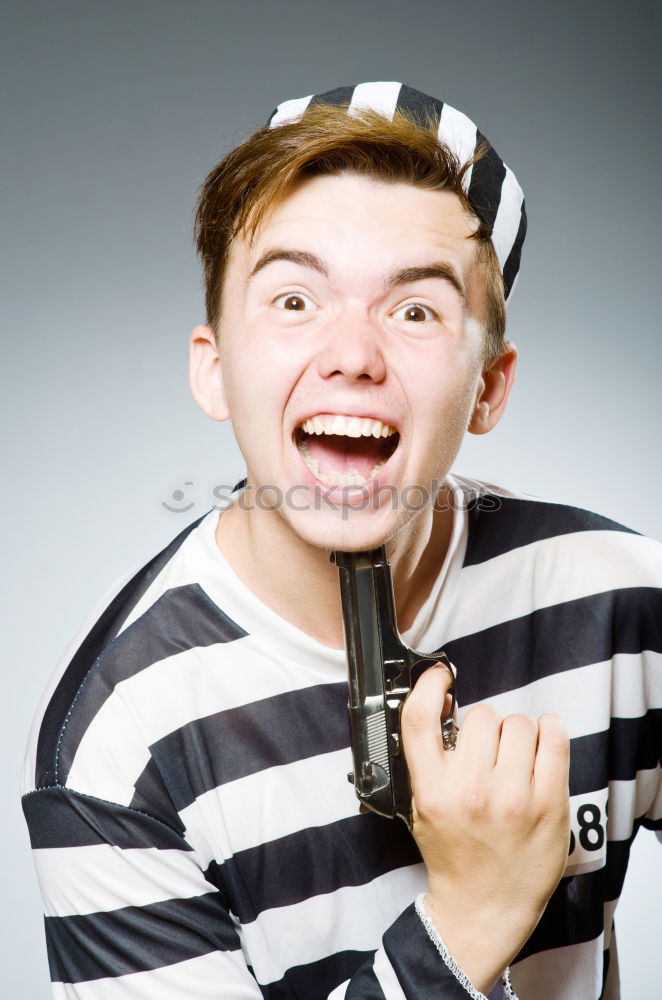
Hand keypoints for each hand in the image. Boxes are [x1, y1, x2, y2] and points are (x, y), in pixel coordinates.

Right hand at [401, 664, 569, 993]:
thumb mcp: (422, 806)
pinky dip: (549, 732)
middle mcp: (471, 792)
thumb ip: (428, 761)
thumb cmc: (454, 855)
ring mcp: (513, 798)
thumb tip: (442, 705)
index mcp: (433, 791)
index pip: (420, 719)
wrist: (484, 907)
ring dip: (515, 732)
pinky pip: (554, 741)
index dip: (430, 686)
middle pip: (481, 715)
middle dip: (484, 725)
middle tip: (487, 747)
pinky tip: (542, 741)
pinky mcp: (549, 805)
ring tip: (513, 754)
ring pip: (518, 723)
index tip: (440, 677)